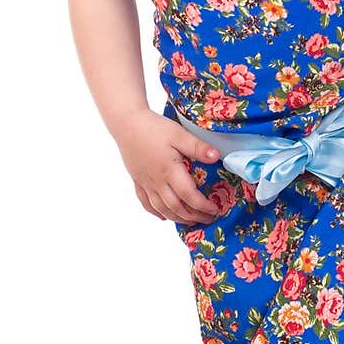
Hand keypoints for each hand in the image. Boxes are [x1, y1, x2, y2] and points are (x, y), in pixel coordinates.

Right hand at [115, 109, 223, 223]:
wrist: (126, 123)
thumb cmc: (153, 127)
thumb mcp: (179, 134)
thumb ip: (198, 147)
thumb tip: (217, 156)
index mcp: (169, 171)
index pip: (189, 196)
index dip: (203, 206)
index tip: (215, 209)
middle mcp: (157, 181)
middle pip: (176, 207)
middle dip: (194, 216)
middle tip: (208, 219)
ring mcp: (146, 183)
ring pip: (161, 209)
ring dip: (177, 218)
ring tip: (191, 220)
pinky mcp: (137, 181)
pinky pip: (146, 203)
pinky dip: (156, 212)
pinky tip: (164, 216)